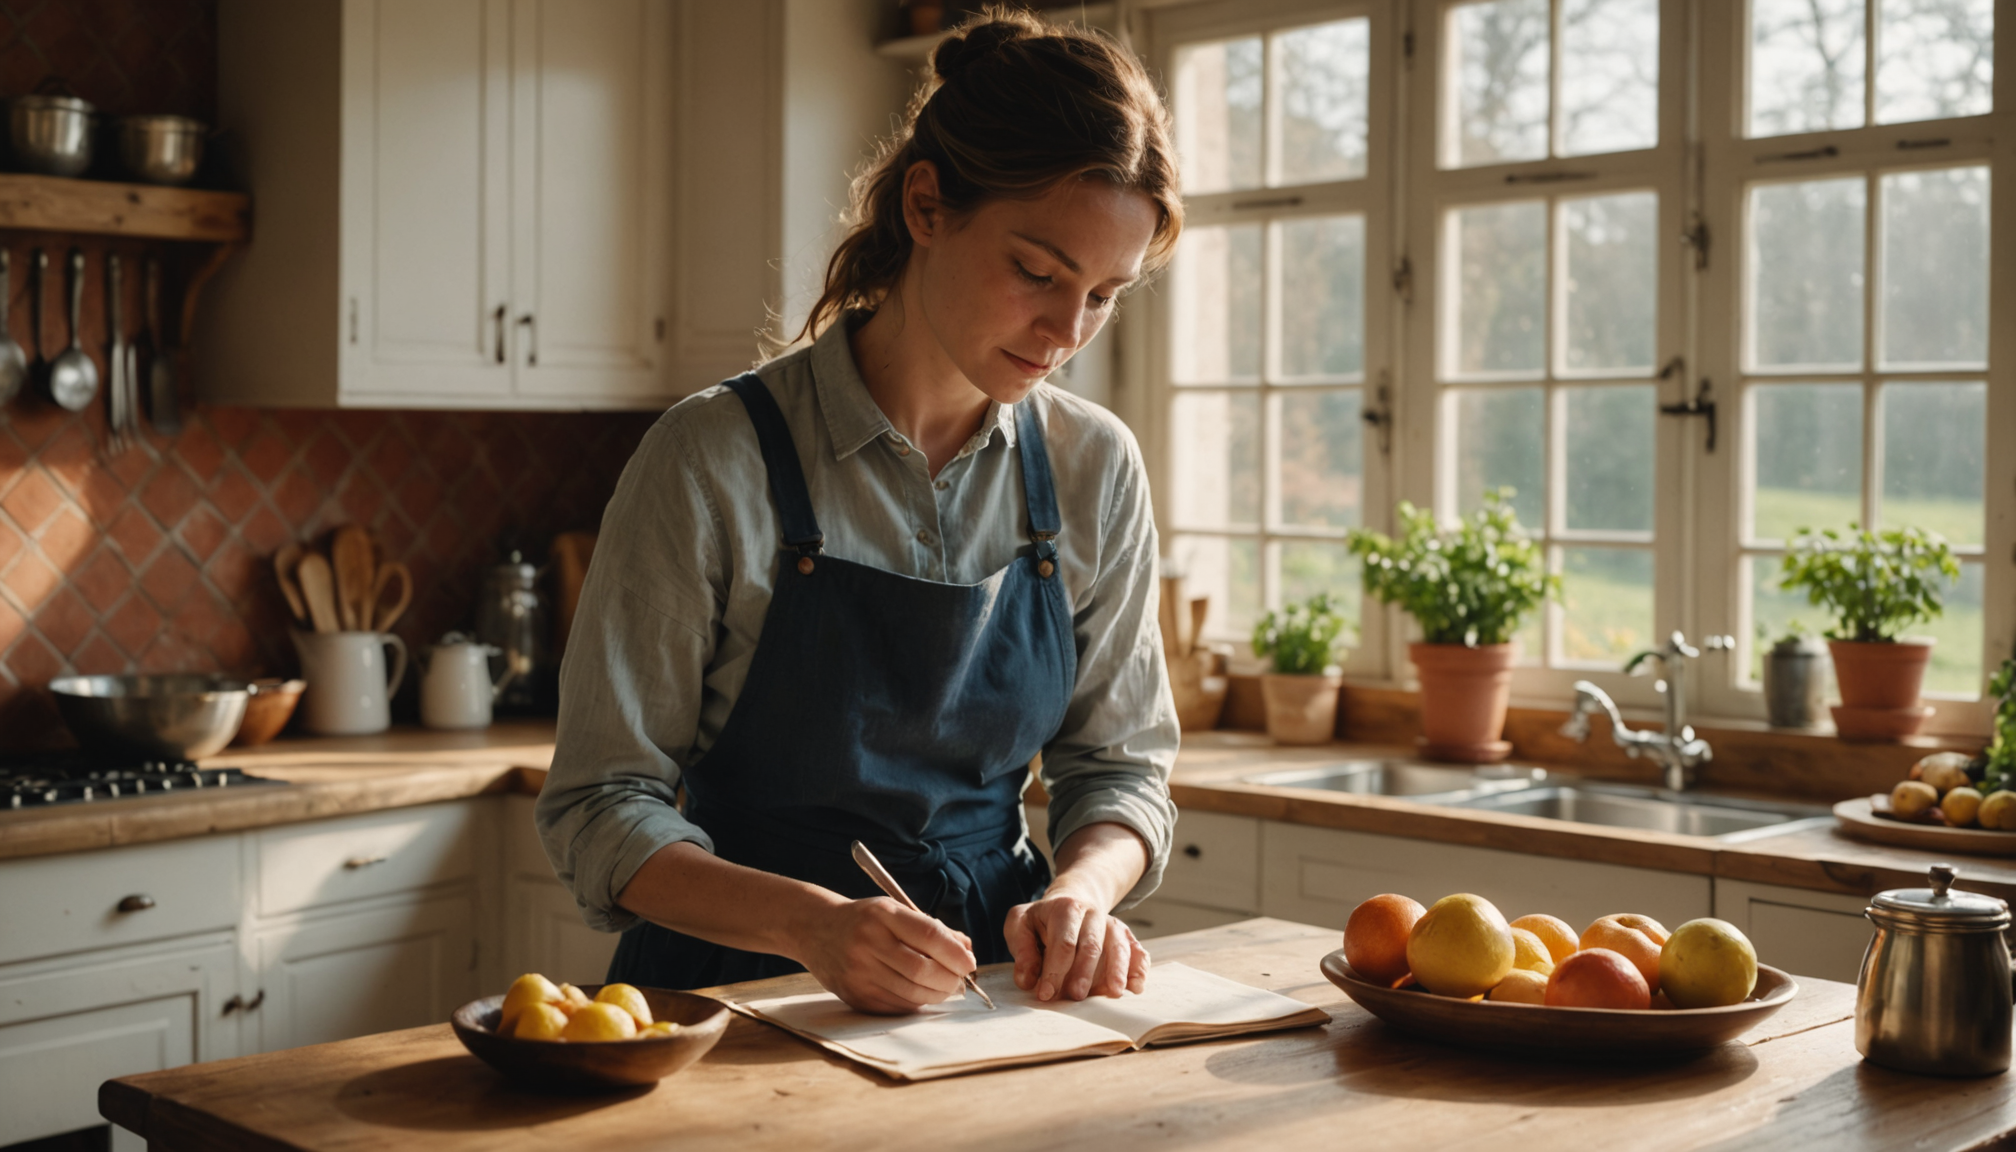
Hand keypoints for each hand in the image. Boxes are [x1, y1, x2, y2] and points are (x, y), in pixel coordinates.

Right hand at [791, 896, 977, 1014]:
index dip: (955, 953)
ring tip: (945, 987)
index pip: (929, 936)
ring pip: (912, 993)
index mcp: (882, 915)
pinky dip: (917, 1003)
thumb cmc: (865, 919)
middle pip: (922, 969)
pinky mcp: (855, 995)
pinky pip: (897, 1006)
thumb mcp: (894, 911)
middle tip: (960, 979)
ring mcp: (859, 971)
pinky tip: (921, 993)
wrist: (815, 929)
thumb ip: (931, 928)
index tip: (969, 962)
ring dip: (937, 994)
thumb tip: (966, 949)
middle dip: (950, 979)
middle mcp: (868, 942)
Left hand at [1004, 892, 1148, 1001]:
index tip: (1046, 994)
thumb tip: (1027, 980)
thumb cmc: (1041, 919)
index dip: (1054, 969)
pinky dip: (1139, 967)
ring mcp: (1111, 924)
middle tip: (1076, 996)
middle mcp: (1093, 914)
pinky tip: (1136, 986)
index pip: (1063, 942)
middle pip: (1092, 944)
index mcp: (1066, 908)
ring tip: (1114, 993)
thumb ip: (1022, 950)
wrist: (1071, 900)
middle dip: (1084, 972)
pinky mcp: (1124, 936)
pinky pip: (1137, 948)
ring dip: (1117, 970)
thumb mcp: (1020, 924)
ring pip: (1119, 945)